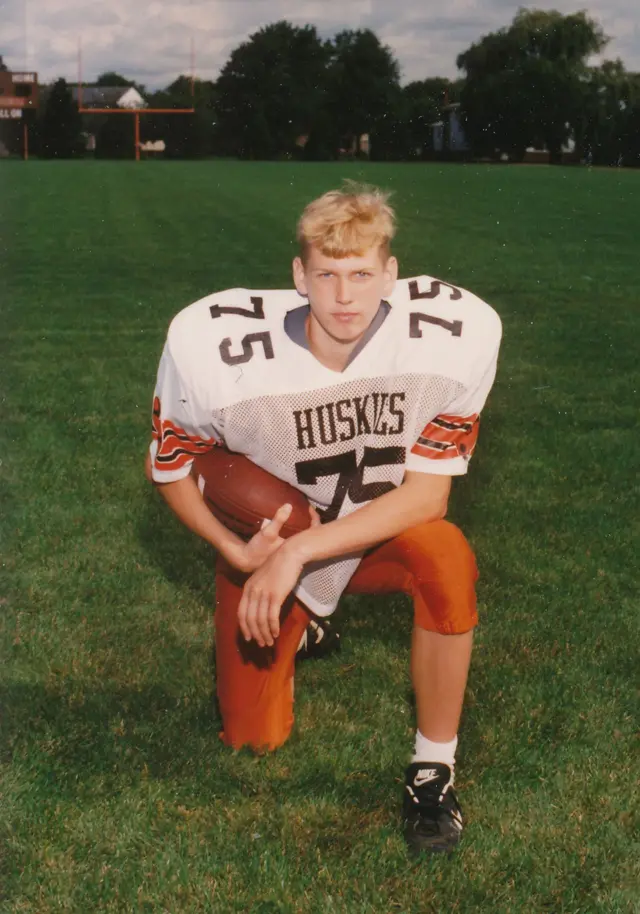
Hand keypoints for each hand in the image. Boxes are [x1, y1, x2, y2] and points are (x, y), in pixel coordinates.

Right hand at [233, 502, 319, 574]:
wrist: (246, 560)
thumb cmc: (258, 548)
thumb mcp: (268, 532)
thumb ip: (278, 520)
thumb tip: (289, 505)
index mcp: (297, 546)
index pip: (313, 530)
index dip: (315, 518)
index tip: (311, 508)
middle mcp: (297, 549)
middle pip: (311, 534)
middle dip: (312, 522)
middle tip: (310, 511)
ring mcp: (292, 551)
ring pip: (303, 537)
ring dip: (305, 528)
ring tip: (305, 517)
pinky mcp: (285, 552)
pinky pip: (296, 539)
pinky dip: (297, 532)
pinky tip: (292, 527)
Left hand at [237, 505, 320, 646]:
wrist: (290, 553)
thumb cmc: (280, 565)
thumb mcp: (264, 578)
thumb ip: (259, 591)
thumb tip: (260, 607)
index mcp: (248, 587)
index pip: (241, 612)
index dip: (244, 627)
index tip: (249, 638)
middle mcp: (253, 591)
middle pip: (249, 619)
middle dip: (255, 634)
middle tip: (261, 644)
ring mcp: (263, 593)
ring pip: (260, 620)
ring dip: (264, 634)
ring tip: (269, 642)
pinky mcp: (275, 595)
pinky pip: (271, 616)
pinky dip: (272, 627)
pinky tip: (276, 633)